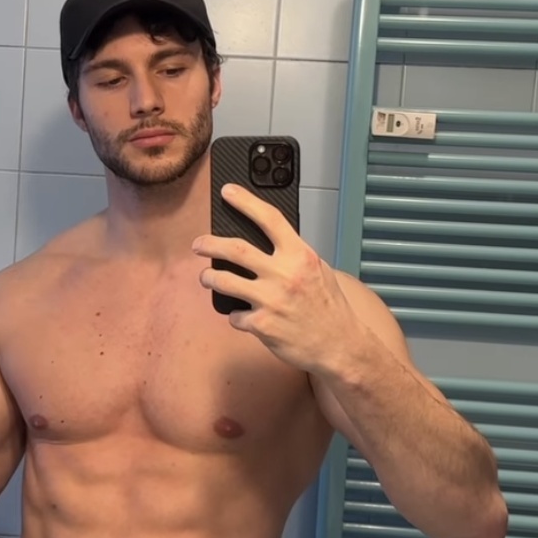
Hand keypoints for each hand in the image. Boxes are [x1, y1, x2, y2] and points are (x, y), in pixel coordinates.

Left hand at [192, 184, 354, 374]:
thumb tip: (267, 242)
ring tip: (207, 276)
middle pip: (235, 249)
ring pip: (224, 281)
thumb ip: (293, 255)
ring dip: (210, 277)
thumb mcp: (318, 270)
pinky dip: (236, 316)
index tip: (228, 192)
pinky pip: (235, 316)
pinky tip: (243, 316)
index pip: (269, 219)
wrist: (339, 345)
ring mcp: (271, 300)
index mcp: (300, 256)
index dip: (245, 202)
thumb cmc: (329, 307)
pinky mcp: (262, 325)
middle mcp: (284, 274)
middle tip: (198, 244)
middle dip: (210, 244)